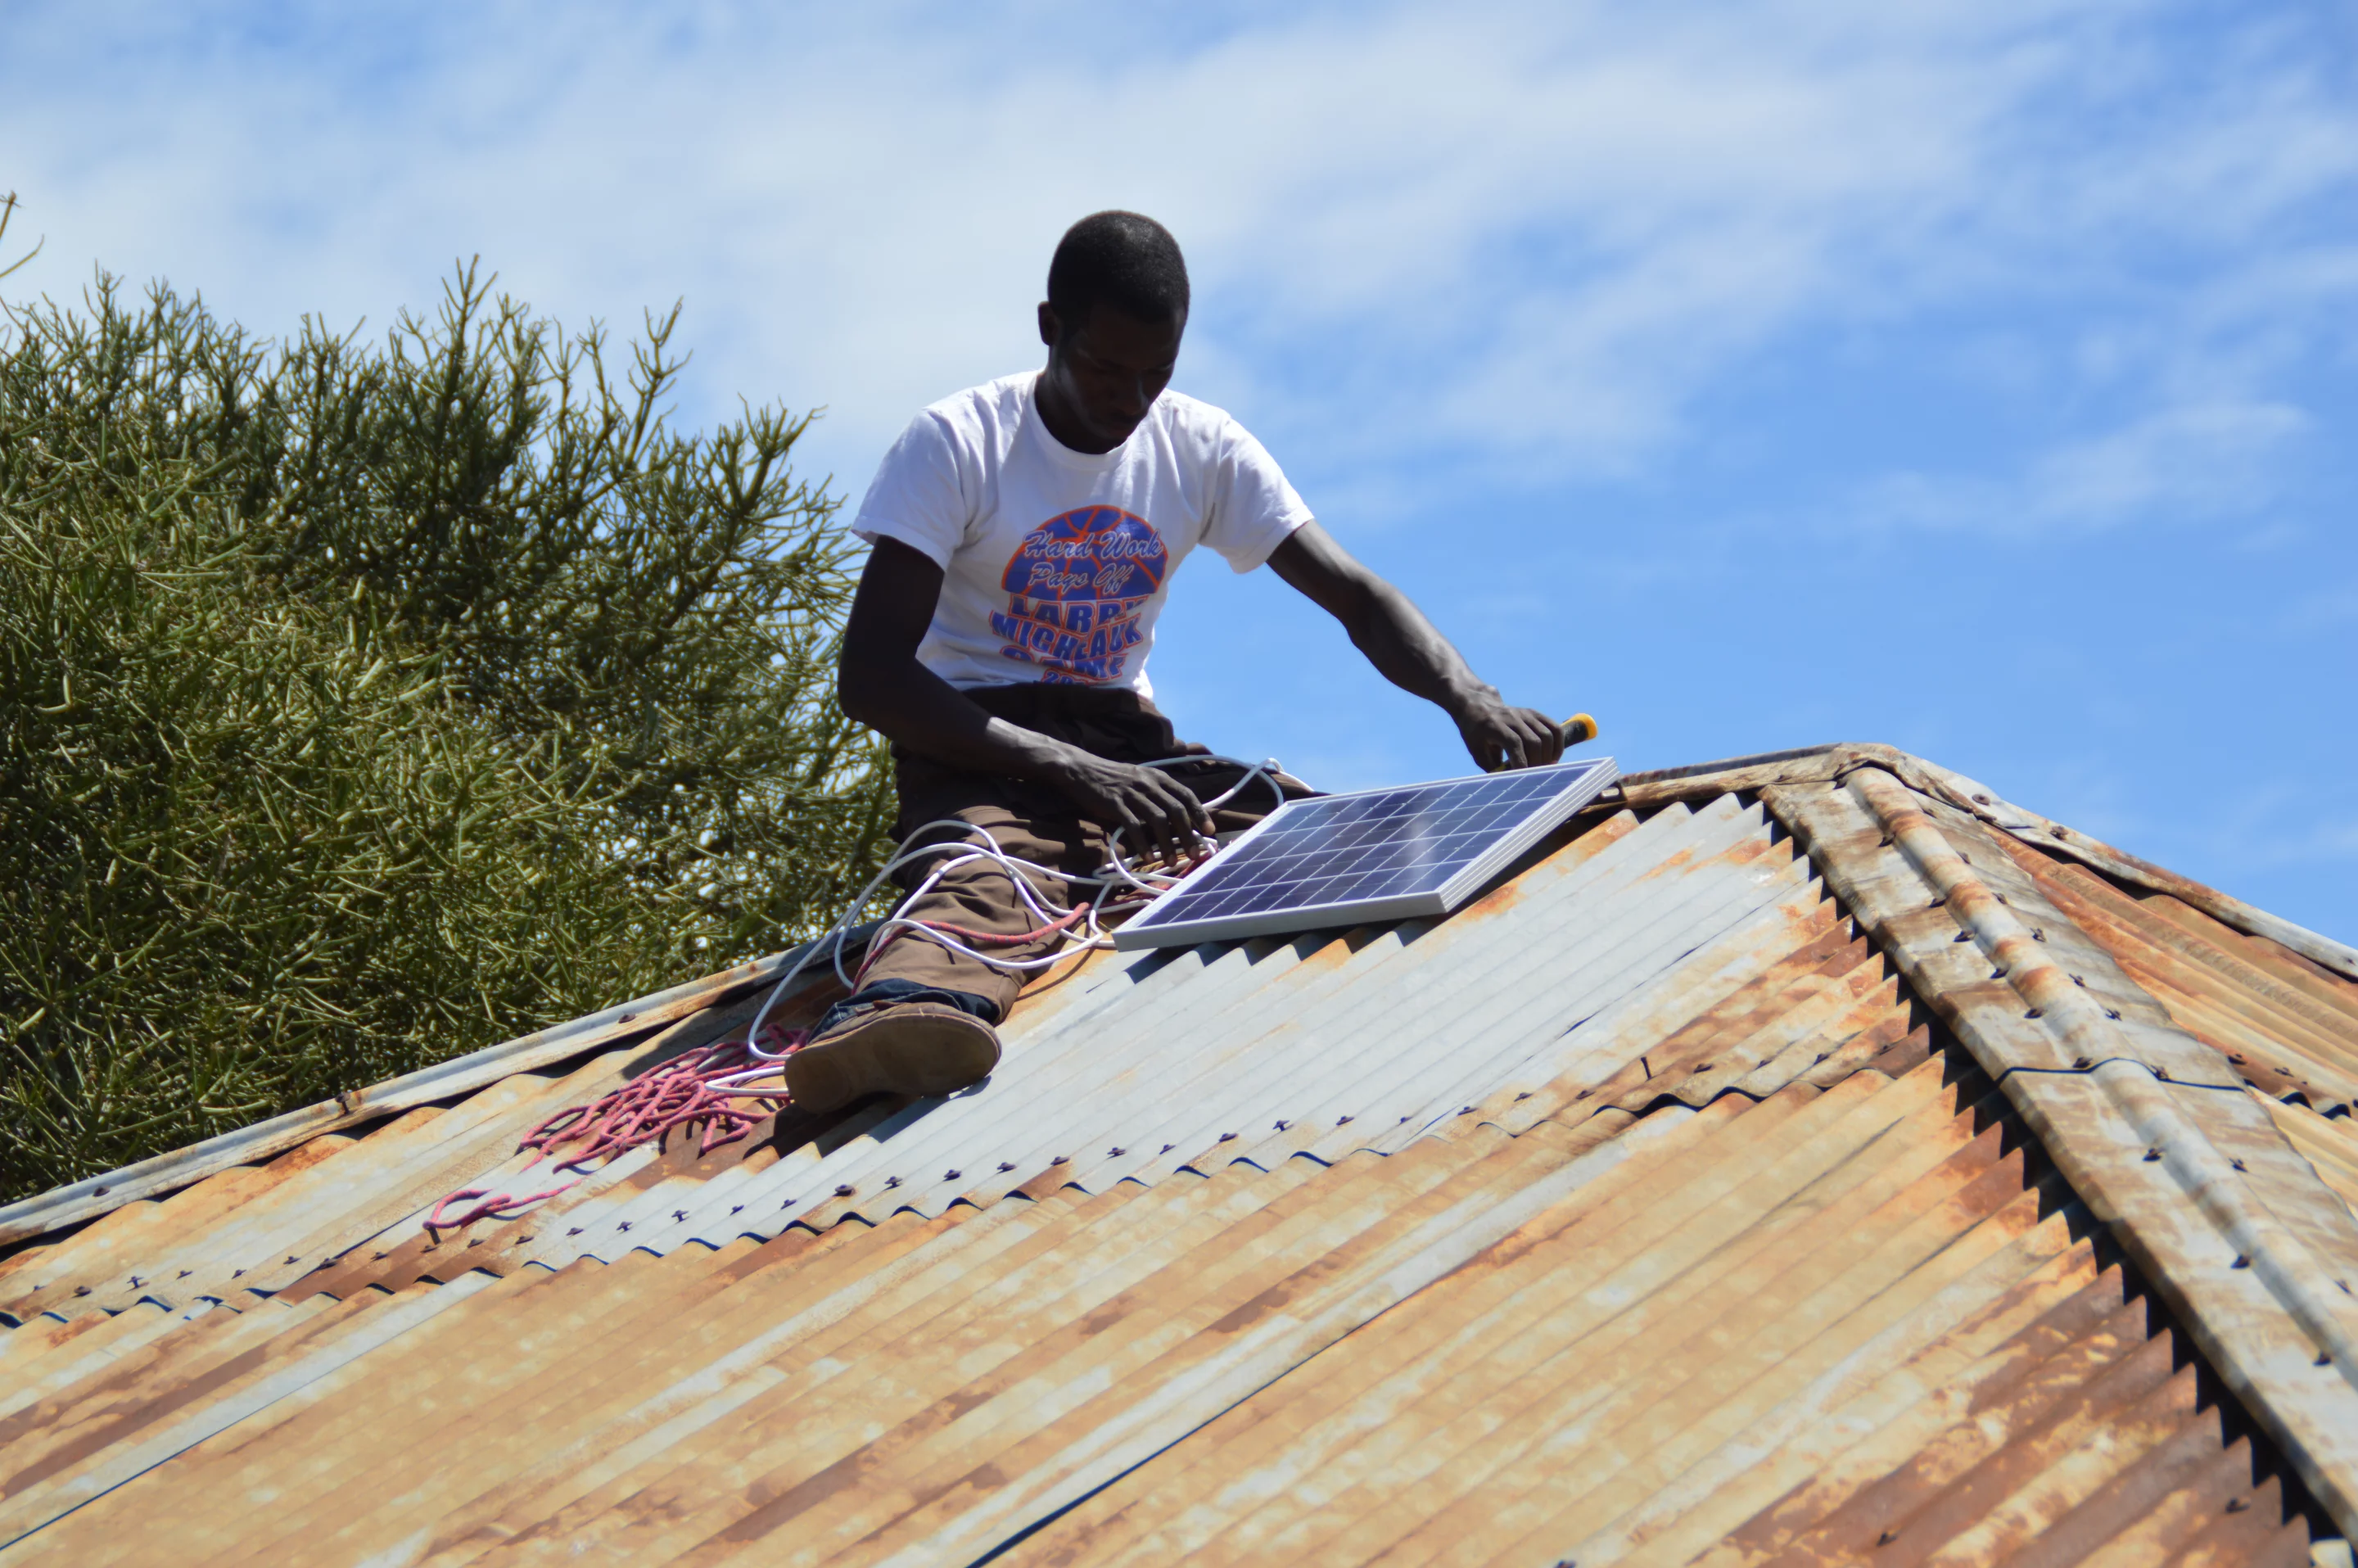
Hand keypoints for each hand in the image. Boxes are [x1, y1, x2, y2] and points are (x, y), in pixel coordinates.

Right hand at [1052, 751, 1214, 863]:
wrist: (1081, 768)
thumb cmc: (1112, 777)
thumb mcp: (1140, 778)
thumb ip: (1158, 792)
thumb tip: (1178, 815)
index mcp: (1157, 777)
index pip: (1186, 795)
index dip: (1200, 813)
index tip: (1210, 831)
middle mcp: (1148, 783)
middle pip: (1176, 810)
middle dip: (1188, 834)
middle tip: (1194, 853)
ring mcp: (1132, 793)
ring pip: (1158, 820)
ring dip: (1167, 844)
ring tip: (1170, 861)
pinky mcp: (1114, 804)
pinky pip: (1133, 826)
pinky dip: (1143, 844)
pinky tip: (1147, 858)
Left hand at [1451, 692, 1565, 771]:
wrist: (1478, 705)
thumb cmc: (1475, 732)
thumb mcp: (1476, 750)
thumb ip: (1491, 767)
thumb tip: (1509, 783)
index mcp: (1494, 726)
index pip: (1515, 744)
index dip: (1522, 762)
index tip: (1524, 778)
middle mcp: (1512, 717)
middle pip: (1534, 741)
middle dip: (1536, 763)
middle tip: (1534, 777)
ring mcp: (1525, 714)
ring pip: (1547, 735)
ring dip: (1548, 756)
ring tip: (1544, 769)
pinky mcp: (1535, 714)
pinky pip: (1554, 728)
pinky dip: (1558, 745)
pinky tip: (1552, 758)